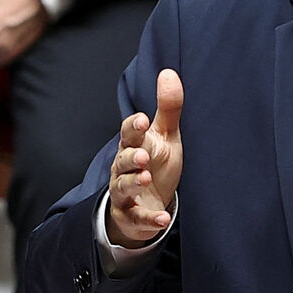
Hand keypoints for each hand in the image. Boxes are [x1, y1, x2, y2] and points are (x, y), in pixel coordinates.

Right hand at [107, 69, 183, 246]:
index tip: (141, 120)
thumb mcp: (166, 136)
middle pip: (122, 161)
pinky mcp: (131, 216)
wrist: (148, 201)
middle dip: (130, 158)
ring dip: (132, 183)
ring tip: (145, 179)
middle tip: (142, 156)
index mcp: (133, 146)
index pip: (128, 134)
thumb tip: (169, 72)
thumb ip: (168, 108)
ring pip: (122, 187)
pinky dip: (150, 219)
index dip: (132, 128)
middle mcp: (124, 168)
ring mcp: (125, 193)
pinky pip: (137, 218)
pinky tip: (163, 219)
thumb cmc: (156, 163)